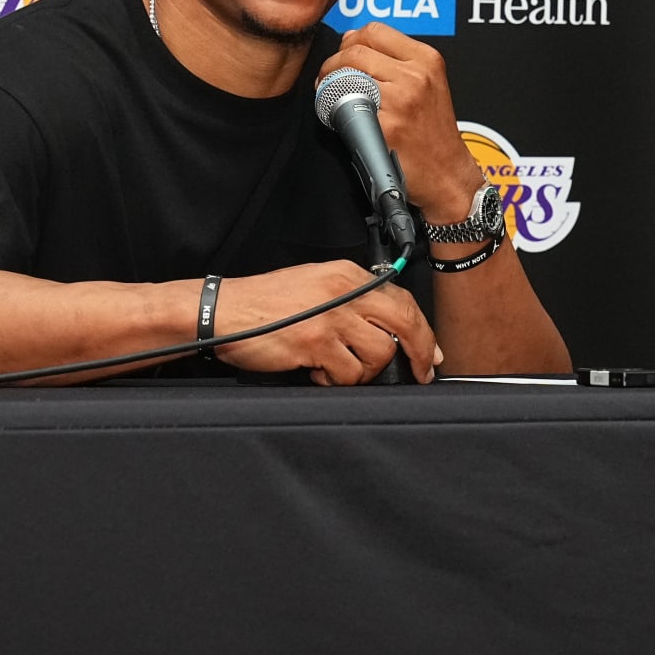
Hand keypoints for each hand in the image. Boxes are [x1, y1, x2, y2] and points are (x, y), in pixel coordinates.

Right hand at [211, 261, 442, 384]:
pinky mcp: (316, 343)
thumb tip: (388, 327)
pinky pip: (348, 373)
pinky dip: (335, 380)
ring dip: (363, 371)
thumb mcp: (315, 284)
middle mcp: (345, 292)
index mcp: (347, 275)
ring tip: (337, 366)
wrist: (224, 310)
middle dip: (419, 353)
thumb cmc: (266, 303)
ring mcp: (332, 317)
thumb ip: (350, 298)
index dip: (423, 332)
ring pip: (378, 354)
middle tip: (420, 373)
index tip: (430, 354)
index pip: (402, 300)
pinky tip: (317, 371)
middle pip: (405, 323)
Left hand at [318, 21, 484, 222]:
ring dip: (330, 81)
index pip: (375, 30)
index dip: (351, 41)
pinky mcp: (387, 125)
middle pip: (356, 49)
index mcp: (427, 59)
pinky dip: (335, 107)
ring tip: (331, 94)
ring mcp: (402, 100)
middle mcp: (416, 75)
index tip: (344, 55)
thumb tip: (353, 39)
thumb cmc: (433, 133)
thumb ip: (396, 60)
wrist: (447, 175)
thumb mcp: (428, 84)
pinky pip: (347, 105)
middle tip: (328, 77)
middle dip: (334, 61)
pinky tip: (338, 115)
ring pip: (348, 73)